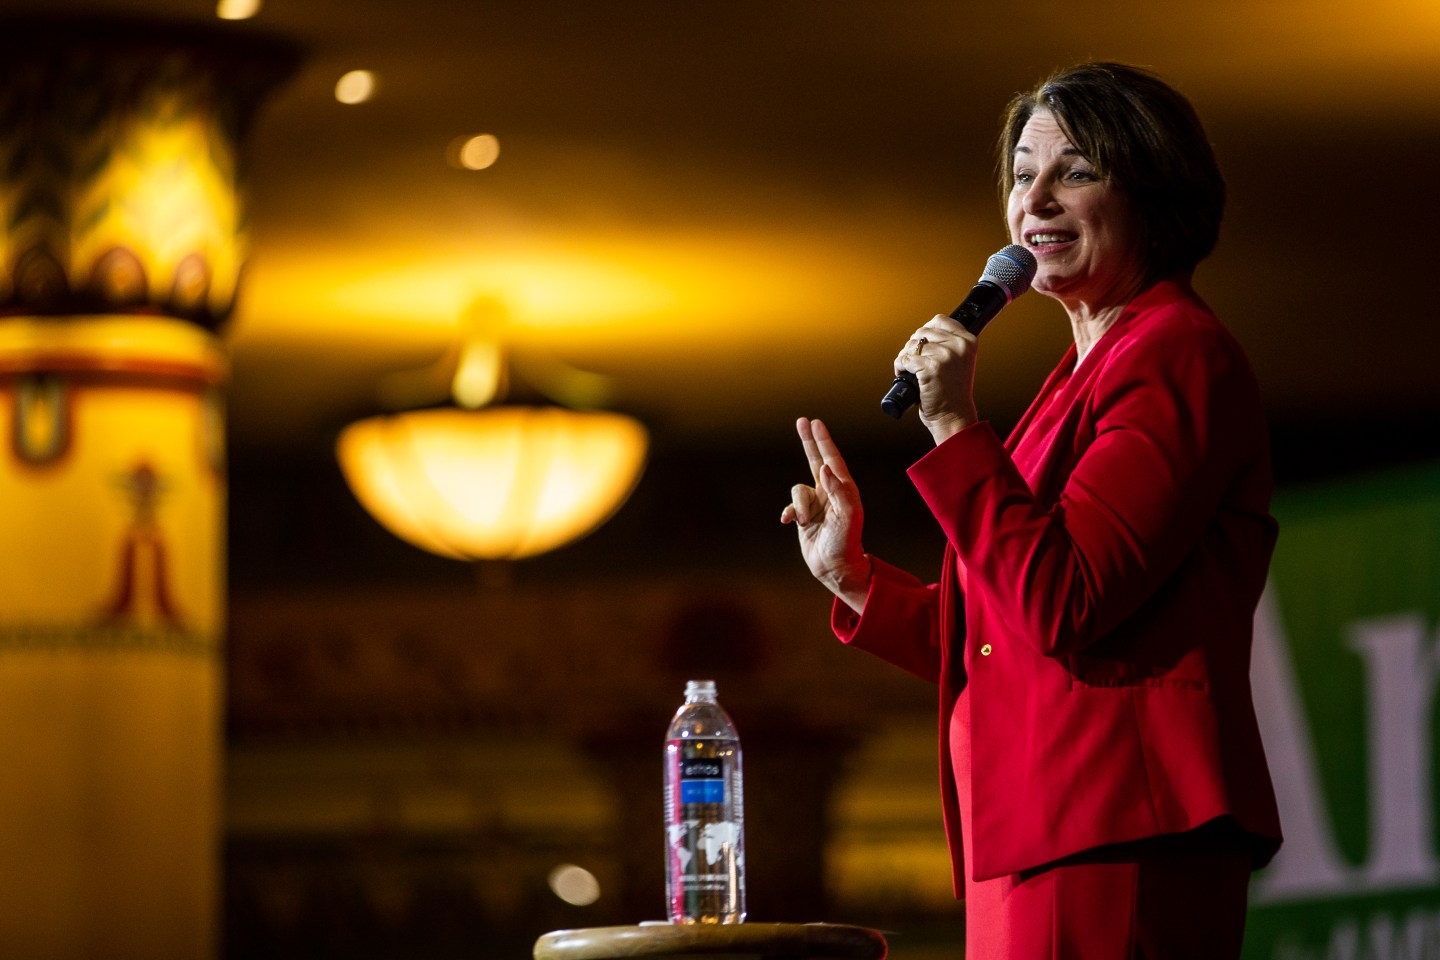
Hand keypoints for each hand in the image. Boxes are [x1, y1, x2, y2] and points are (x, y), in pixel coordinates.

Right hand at [780, 417, 870, 612]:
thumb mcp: (848, 516)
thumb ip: (838, 490)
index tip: (815, 423)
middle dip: (809, 442)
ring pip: (798, 489)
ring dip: (798, 505)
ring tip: (803, 521)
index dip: (823, 440)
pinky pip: (790, 506)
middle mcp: (830, 492)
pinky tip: (791, 522)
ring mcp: (816, 503)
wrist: (835, 567)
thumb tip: (825, 469)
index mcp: (844, 489)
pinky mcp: (804, 515)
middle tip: (803, 421)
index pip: (832, 459)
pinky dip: (789, 512)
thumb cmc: (846, 542)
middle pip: (816, 460)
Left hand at [894, 315, 980, 443]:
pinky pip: (905, 359)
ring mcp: (945, 356)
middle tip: (913, 361)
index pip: (940, 320)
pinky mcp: (930, 368)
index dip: (925, 330)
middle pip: (922, 331)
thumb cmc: (953, 392)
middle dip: (912, 345)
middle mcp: (959, 346)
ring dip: (904, 356)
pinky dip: (899, 367)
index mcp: (968, 341)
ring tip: (908, 370)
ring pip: (911, 345)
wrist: (954, 417)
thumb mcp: (960, 362)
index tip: (921, 344)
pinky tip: (903, 375)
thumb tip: (923, 333)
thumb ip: (949, 344)